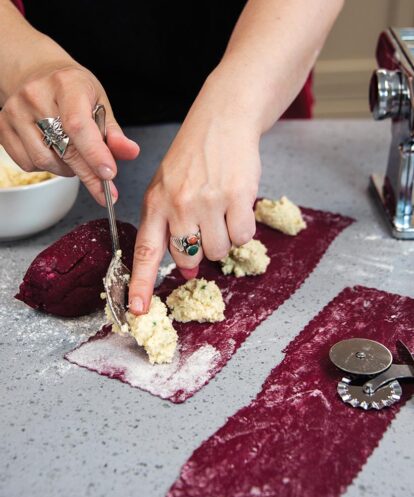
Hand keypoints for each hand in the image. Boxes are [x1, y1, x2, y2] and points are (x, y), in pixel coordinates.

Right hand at [0, 62, 138, 204]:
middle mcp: (36, 96)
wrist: (36, 73)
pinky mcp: (3, 128)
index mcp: (66, 85)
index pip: (78, 125)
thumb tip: (130, 152)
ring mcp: (15, 112)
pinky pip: (28, 164)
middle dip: (90, 175)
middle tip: (106, 189)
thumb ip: (113, 132)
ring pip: (46, 161)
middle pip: (65, 149)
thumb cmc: (72, 89)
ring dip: (67, 169)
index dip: (95, 154)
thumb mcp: (99, 102)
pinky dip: (47, 167)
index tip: (109, 175)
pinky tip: (54, 152)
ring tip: (74, 155)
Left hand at [128, 75, 260, 313]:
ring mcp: (208, 201)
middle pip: (189, 258)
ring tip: (221, 209)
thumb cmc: (192, 157)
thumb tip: (186, 268)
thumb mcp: (167, 185)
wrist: (222, 121)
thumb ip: (169, 225)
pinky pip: (243, 236)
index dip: (141, 283)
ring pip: (219, 251)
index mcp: (156, 203)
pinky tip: (236, 205)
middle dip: (198, 251)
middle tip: (204, 226)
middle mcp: (179, 204)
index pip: (145, 250)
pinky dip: (243, 227)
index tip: (138, 310)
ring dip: (223, 238)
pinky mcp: (237, 197)